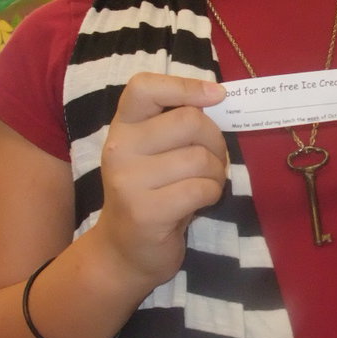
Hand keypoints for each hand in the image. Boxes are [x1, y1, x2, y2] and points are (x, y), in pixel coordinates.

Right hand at [94, 73, 227, 287]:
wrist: (125, 251)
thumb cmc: (152, 194)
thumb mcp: (155, 152)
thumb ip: (176, 124)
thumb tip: (216, 95)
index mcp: (123, 127)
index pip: (144, 86)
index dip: (185, 86)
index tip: (216, 96)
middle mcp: (119, 148)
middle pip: (189, 121)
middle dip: (216, 141)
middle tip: (212, 160)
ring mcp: (129, 181)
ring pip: (200, 158)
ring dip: (216, 173)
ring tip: (204, 185)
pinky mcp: (146, 212)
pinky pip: (201, 189)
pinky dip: (213, 194)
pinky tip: (200, 203)